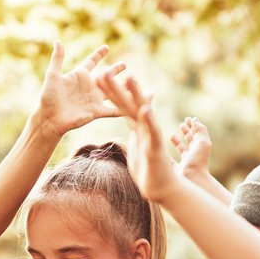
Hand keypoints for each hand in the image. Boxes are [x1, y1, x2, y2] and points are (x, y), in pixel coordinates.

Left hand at [32, 41, 127, 138]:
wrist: (50, 118)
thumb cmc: (49, 97)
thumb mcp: (53, 75)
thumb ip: (58, 59)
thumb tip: (57, 41)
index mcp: (79, 76)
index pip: (92, 62)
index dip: (99, 54)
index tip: (107, 47)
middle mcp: (89, 86)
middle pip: (106, 76)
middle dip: (115, 70)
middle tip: (125, 64)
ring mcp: (94, 99)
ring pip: (113, 91)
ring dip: (123, 87)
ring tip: (134, 83)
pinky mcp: (97, 112)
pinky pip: (113, 109)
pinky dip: (123, 108)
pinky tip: (134, 106)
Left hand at [94, 71, 181, 203]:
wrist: (161, 188)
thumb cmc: (149, 168)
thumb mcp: (138, 145)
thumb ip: (135, 130)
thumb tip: (133, 120)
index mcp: (137, 127)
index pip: (121, 106)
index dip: (110, 92)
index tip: (98, 76)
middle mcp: (144, 127)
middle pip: (128, 104)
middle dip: (116, 88)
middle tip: (104, 70)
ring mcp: (151, 136)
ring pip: (142, 112)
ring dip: (136, 95)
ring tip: (129, 78)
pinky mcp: (156, 148)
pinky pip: (153, 132)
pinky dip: (150, 121)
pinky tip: (146, 109)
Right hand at [172, 117, 214, 186]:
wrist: (191, 180)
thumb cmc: (197, 161)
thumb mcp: (203, 142)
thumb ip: (200, 130)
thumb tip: (195, 120)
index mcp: (200, 149)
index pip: (197, 135)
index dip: (193, 126)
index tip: (187, 118)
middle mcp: (193, 155)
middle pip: (190, 141)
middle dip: (186, 132)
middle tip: (181, 124)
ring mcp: (184, 163)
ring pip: (181, 150)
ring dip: (176, 142)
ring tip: (171, 135)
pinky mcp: (175, 169)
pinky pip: (170, 160)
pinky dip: (166, 153)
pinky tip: (160, 147)